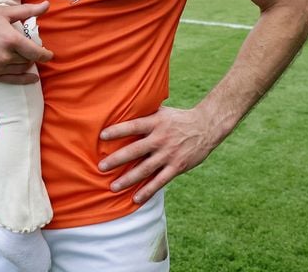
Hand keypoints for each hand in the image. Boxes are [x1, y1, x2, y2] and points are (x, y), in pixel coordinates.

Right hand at [0, 1, 51, 83]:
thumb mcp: (3, 12)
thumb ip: (27, 11)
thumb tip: (46, 5)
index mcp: (10, 39)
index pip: (36, 52)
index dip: (45, 54)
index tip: (49, 54)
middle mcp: (5, 56)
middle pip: (28, 59)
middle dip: (32, 54)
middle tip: (29, 47)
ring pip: (21, 69)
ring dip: (26, 64)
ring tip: (25, 56)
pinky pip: (12, 80)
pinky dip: (23, 79)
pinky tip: (31, 78)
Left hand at [98, 106, 216, 204]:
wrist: (206, 127)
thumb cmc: (178, 119)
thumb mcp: (162, 112)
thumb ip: (145, 113)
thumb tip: (123, 109)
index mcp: (156, 122)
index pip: (133, 126)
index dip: (118, 131)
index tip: (101, 136)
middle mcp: (161, 138)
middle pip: (135, 150)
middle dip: (117, 159)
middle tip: (101, 167)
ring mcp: (169, 154)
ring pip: (145, 169)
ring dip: (128, 179)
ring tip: (113, 187)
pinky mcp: (177, 167)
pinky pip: (160, 181)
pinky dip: (147, 191)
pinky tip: (135, 198)